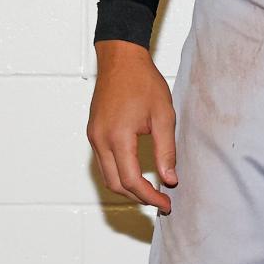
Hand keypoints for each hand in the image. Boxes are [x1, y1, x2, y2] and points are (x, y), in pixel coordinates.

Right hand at [87, 41, 176, 213]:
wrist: (121, 59)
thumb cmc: (143, 82)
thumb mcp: (163, 115)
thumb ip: (166, 150)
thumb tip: (170, 179)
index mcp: (118, 137)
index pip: (131, 180)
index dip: (149, 196)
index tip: (165, 203)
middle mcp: (100, 140)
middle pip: (116, 184)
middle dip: (138, 197)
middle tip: (161, 201)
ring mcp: (94, 137)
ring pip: (107, 176)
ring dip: (127, 188)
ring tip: (151, 191)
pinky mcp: (94, 133)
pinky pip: (104, 163)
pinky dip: (119, 174)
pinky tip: (136, 173)